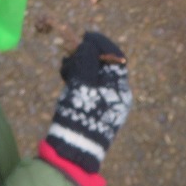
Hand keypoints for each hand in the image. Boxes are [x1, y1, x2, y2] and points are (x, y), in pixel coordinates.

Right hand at [46, 32, 131, 173]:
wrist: (74, 150)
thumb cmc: (80, 114)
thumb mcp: (82, 83)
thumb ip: (86, 60)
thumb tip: (88, 43)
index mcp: (120, 87)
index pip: (115, 57)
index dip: (100, 43)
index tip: (85, 36)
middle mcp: (118, 95)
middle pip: (104, 65)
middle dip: (86, 56)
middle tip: (69, 53)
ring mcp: (108, 105)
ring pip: (96, 76)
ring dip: (80, 67)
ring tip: (65, 70)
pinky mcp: (97, 112)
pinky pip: (91, 89)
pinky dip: (80, 81)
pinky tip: (67, 81)